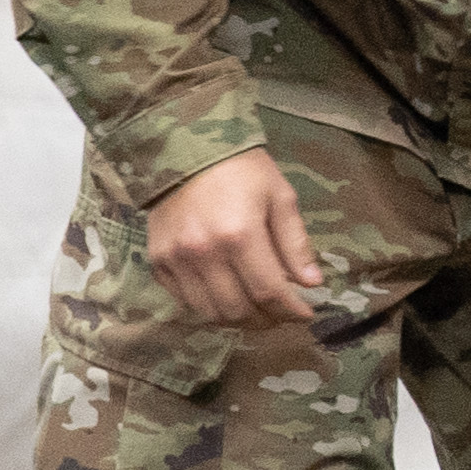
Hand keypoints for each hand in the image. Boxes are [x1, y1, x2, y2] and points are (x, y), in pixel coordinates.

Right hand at [145, 146, 324, 327]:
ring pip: (209, 313)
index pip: (269, 291)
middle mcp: (204, 253)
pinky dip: (209, 308)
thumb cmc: (242, 170)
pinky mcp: (158, 262)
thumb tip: (312, 284)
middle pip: (238, 310)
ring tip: (258, 312)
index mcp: (239, 234)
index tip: (306, 314)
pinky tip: (228, 297)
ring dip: (239, 321)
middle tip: (282, 314)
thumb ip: (295, 244)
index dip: (291, 310)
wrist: (186, 148)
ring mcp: (176, 260)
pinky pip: (185, 302)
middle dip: (267, 320)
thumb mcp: (280, 197)